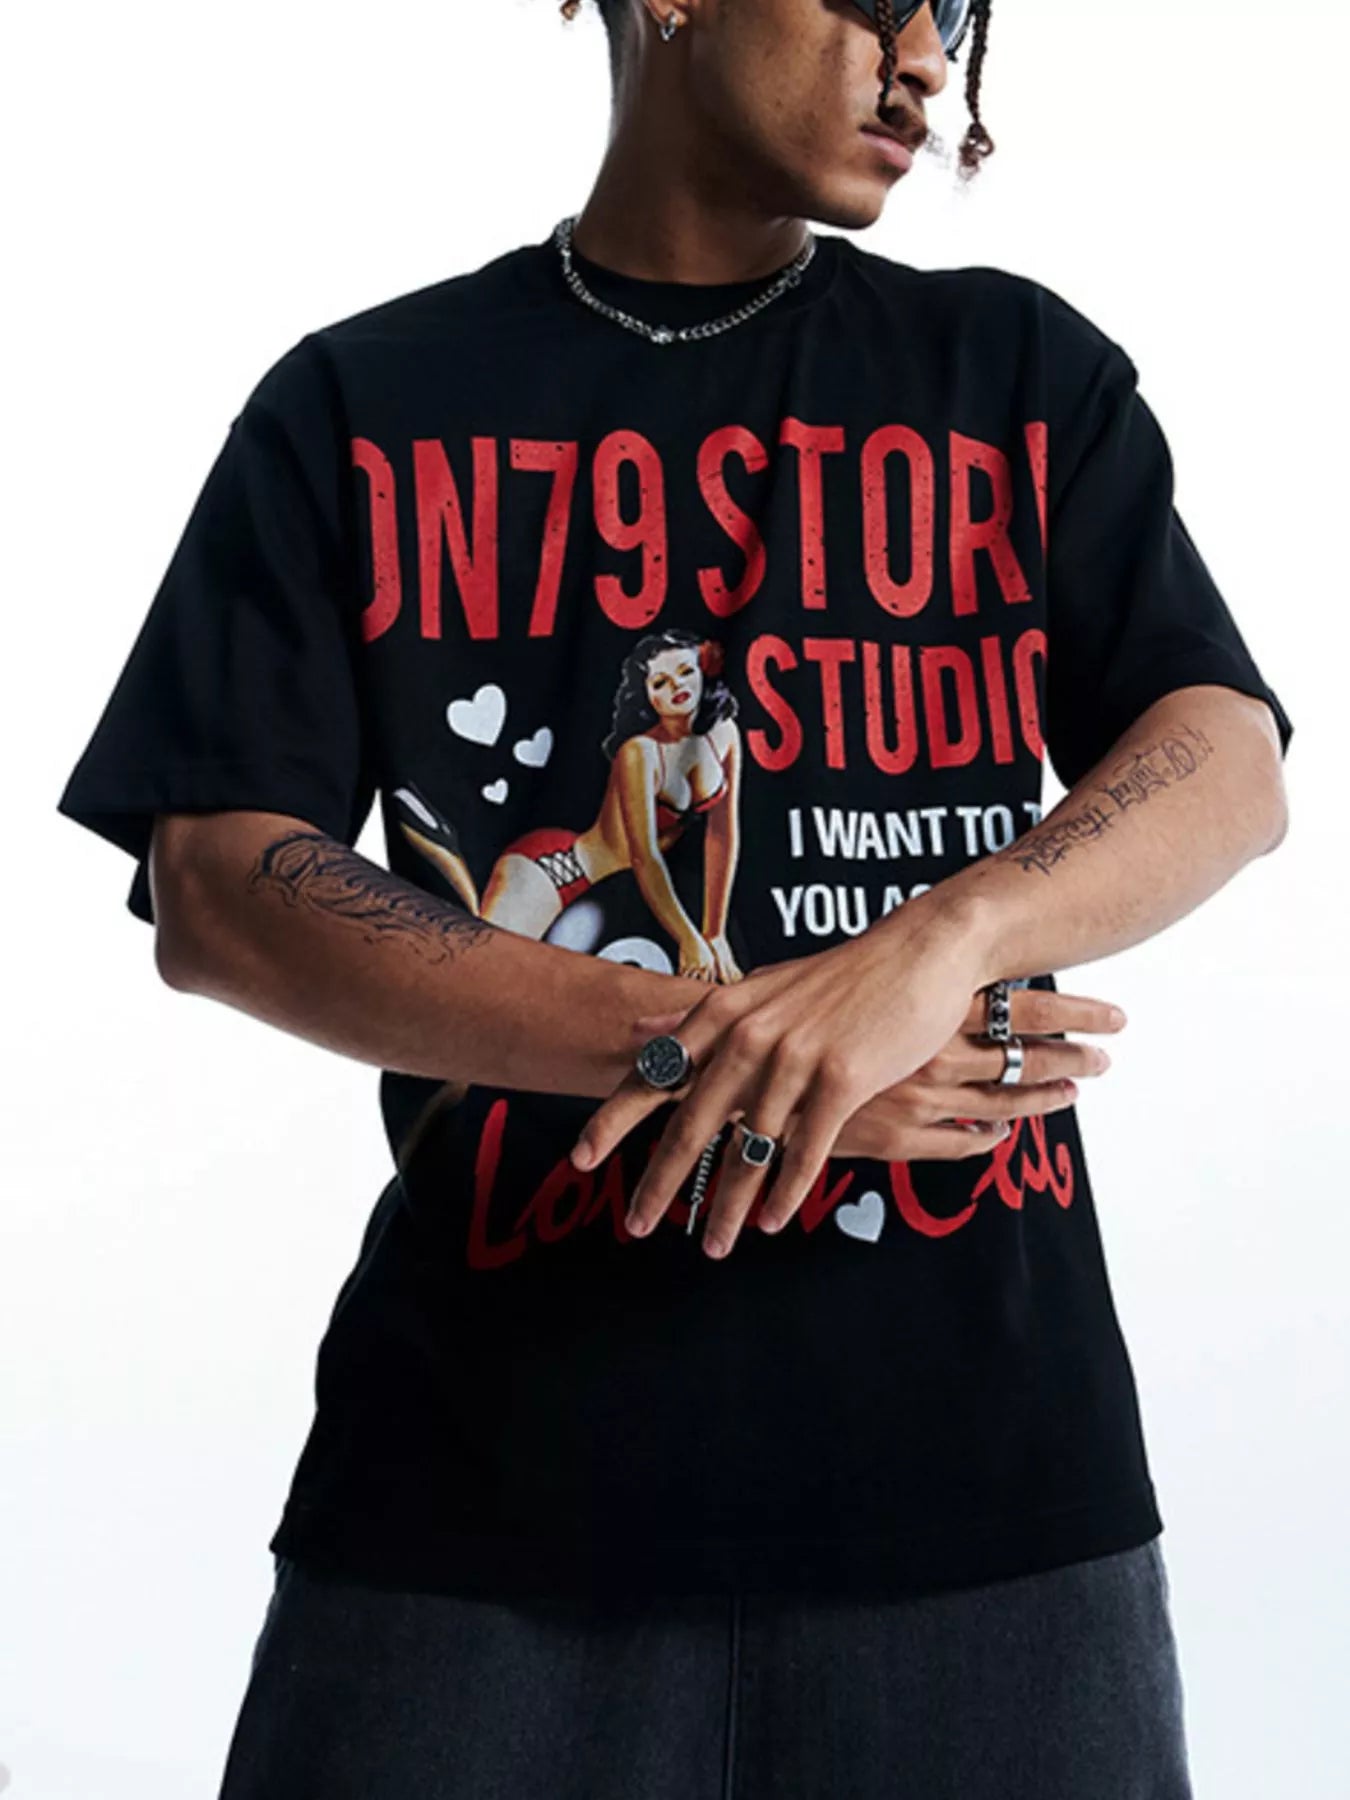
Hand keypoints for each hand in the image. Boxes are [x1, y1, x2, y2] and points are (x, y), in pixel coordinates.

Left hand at [570, 911, 990, 1255]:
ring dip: (727, 1205)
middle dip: (660, 1183)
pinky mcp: (841, 1079)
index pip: (655, 1073)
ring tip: (712, 1246)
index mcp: (724, 1013)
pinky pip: (804, 1150)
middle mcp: (748, 1036)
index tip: (580, 1157)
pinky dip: (785, 1192)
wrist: (917, 953)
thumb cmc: (840, 977)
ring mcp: (793, 1058)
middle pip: (690, 1124)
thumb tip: (643, 1029)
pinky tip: (770, 1222)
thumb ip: (702, 1016)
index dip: (613, 1118)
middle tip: (636, 1226)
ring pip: (747, 1149)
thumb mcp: (761, 988)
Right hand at [826, 981, 1122, 1159]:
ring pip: (1000, 1102)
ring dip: (1041, 1099)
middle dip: (1073, 1056)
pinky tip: (1002, 1136)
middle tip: (1108, 1054)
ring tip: (1073, 1093)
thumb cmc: (800, 1013)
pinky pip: (955, 1141)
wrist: (747, 1057)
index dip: (1074, 1012)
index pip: (1023, 1007)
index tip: (1114, 1016)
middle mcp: (931, 1052)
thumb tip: (951, 970)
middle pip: (1024, 1056)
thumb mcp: (859, 986)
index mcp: (928, 1008)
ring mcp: (916, 1096)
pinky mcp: (894, 1134)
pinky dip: (985, 1138)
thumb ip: (906, 985)